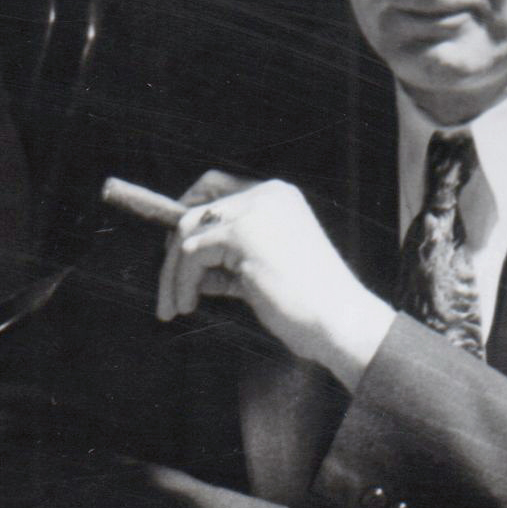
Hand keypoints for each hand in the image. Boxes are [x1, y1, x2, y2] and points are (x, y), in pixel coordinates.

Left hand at [155, 174, 394, 386]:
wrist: (338, 321)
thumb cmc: (308, 308)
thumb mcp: (261, 275)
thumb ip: (229, 263)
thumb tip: (190, 269)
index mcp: (277, 197)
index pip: (216, 186)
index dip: (188, 210)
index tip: (171, 250)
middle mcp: (265, 195)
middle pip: (196, 210)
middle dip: (173, 254)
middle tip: (167, 293)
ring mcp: (254, 210)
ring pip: (186, 231)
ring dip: (173, 274)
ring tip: (173, 308)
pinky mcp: (242, 233)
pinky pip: (191, 253)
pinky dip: (182, 282)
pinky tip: (188, 305)